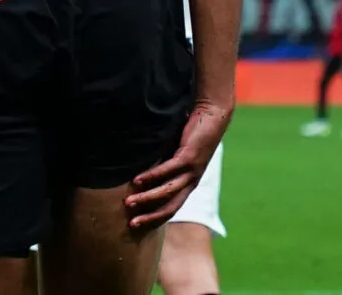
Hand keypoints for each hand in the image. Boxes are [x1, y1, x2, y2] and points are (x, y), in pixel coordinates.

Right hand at [125, 100, 231, 229]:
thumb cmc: (191, 135)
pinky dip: (152, 176)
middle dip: (150, 217)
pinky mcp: (189, 157)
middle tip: (131, 224)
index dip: (154, 219)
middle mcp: (191, 182)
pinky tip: (137, 180)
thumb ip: (163, 166)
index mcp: (188, 184)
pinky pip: (168, 170)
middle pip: (170, 207)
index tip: (136, 225)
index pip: (171, 209)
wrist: (212, 117)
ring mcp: (191, 171)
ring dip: (147, 199)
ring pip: (168, 191)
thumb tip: (140, 174)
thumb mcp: (175, 155)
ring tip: (129, 202)